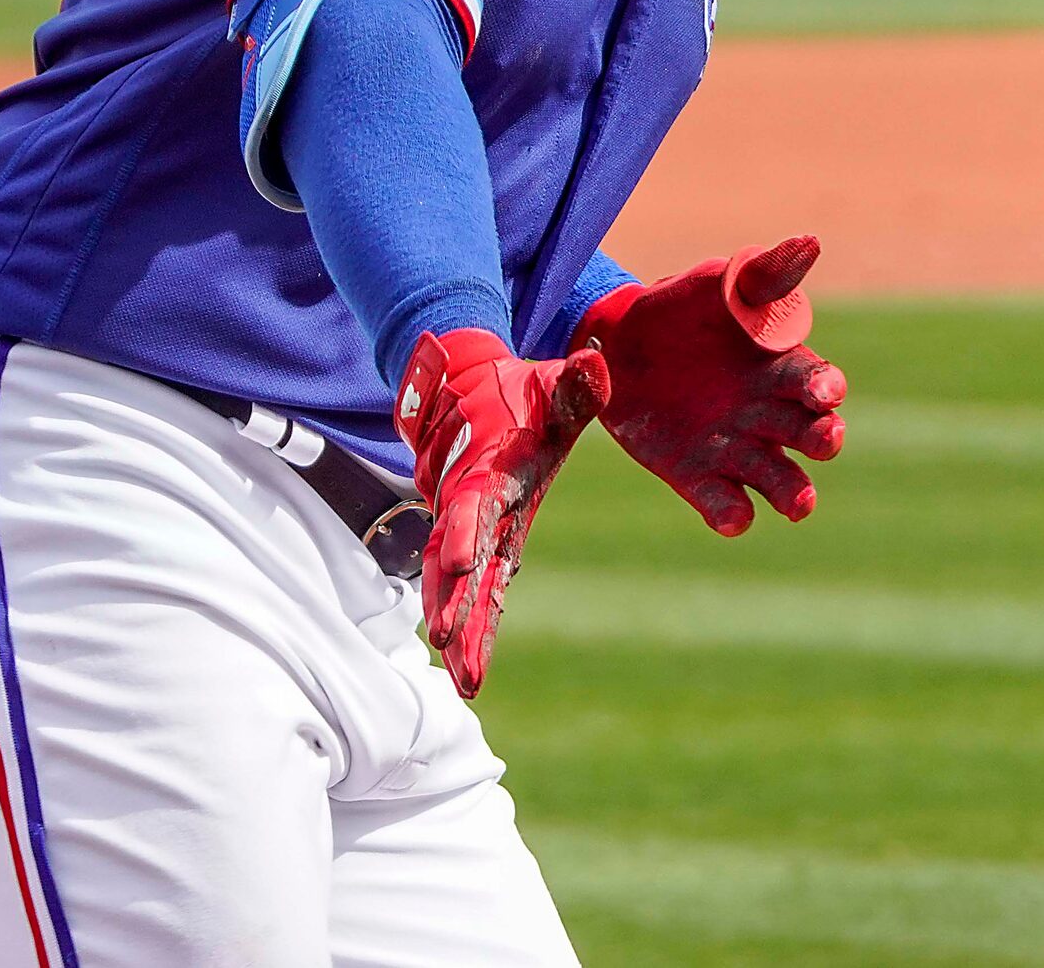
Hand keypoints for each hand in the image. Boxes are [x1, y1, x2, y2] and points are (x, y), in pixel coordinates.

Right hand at [394, 328, 609, 698]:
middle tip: (446, 642)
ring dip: (459, 630)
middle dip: (451, 600)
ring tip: (464, 680)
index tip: (454, 563)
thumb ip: (574, 382)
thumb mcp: (550, 383)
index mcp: (488, 467)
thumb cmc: (520, 391)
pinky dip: (471, 630)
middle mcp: (471, 504)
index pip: (470, 501)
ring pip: (457, 587)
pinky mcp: (480, 545)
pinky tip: (469, 674)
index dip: (460, 530)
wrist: (472, 394)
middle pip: (454, 558)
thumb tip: (597, 363)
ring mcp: (471, 529)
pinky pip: (474, 592)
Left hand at [576, 236, 846, 535]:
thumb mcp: (721, 282)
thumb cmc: (684, 305)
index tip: (827, 392)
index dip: (827, 388)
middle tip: (826, 440)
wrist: (616, 340)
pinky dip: (732, 514)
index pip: (817, 381)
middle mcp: (768, 413)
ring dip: (794, 491)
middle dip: (824, 439)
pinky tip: (733, 517)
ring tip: (798, 503)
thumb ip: (764, 272)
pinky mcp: (697, 476)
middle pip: (810, 435)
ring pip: (778, 479)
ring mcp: (736, 449)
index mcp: (781, 367)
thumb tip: (811, 242)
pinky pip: (723, 503)